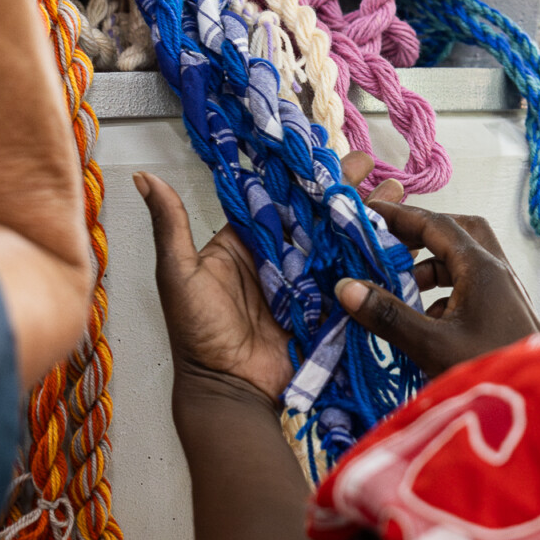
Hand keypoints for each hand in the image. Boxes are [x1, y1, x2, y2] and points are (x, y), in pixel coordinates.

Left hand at [137, 155, 396, 402]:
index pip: (277, 198)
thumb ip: (171, 226)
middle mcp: (275, 258)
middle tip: (371, 166)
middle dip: (343, 190)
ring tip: (393, 195)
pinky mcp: (323, 308)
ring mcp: (303, 283)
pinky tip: (395, 239)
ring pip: (336, 242)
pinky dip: (370, 258)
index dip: (301, 174)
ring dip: (363, 218)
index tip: (324, 149)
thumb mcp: (179, 274)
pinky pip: (348, 278)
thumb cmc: (196, 336)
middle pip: (314, 215)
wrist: (226, 390)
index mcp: (243, 243)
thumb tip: (144, 179)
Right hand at [336, 202, 539, 377]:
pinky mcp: (503, 315)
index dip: (400, 216)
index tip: (368, 214)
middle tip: (389, 245)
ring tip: (400, 287)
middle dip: (421, 234)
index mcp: (482, 268)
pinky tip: (424, 320)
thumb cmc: (488, 371)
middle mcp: (497, 272)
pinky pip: (470, 288)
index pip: (436, 224)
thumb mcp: (430, 345)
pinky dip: (443, 292)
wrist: (538, 405)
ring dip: (431, 266)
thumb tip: (345, 286)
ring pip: (464, 262)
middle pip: (458, 233)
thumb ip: (387, 314)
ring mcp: (504, 294)